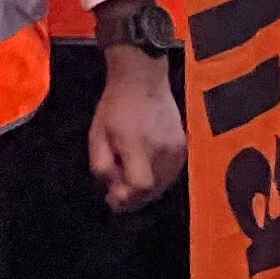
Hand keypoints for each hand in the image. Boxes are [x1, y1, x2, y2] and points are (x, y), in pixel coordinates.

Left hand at [89, 40, 186, 212]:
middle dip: (133, 198)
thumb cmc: (115, 107)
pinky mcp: (183, 144)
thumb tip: (114, 191)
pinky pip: (172, 173)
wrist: (143, 79)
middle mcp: (162, 149)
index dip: (126, 199)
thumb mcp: (96, 137)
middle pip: (153, 190)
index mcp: (138, 145)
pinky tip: (146, 172)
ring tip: (130, 181)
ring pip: (164, 184)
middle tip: (117, 191)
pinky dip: (158, 180)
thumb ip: (102, 168)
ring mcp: (177, 147)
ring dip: (146, 191)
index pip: (141, 186)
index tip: (111, 197)